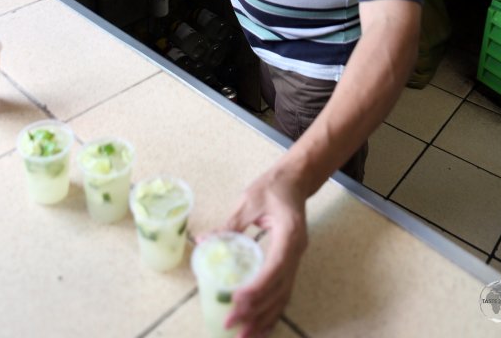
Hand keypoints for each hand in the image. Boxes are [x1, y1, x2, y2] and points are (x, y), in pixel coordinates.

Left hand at [221, 166, 307, 337]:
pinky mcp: (291, 262)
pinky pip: (284, 292)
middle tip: (232, 323)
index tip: (237, 301)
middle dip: (256, 310)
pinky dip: (272, 312)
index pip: (276, 267)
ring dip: (265, 318)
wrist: (295, 179)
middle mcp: (297, 251)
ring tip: (244, 336)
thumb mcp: (249, 200)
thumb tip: (204, 241)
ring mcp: (297, 259)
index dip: (257, 287)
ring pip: (283, 296)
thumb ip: (230, 224)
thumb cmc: (273, 186)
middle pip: (280, 289)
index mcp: (290, 233)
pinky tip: (261, 327)